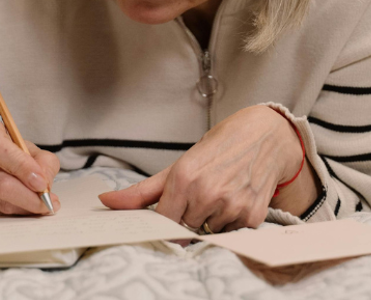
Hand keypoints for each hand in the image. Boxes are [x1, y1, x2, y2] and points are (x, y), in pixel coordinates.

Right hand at [0, 118, 61, 215]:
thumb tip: (46, 186)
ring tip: (41, 207)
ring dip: (25, 208)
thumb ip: (41, 160)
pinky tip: (22, 207)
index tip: (42, 183)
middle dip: (29, 198)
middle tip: (48, 203)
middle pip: (0, 183)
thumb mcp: (22, 143)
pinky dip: (13, 212)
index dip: (22, 167)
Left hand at [98, 105, 305, 232]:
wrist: (264, 137)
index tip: (168, 215)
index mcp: (184, 178)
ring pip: (207, 232)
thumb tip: (106, 202)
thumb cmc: (218, 149)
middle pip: (185, 229)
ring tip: (219, 195)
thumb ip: (141, 191)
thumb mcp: (178, 165)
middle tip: (200, 196)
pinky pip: (230, 233)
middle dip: (188, 218)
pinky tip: (234, 200)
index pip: (163, 221)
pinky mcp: (252, 216)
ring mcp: (231, 206)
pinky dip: (230, 223)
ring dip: (210, 221)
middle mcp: (207, 193)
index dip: (164, 221)